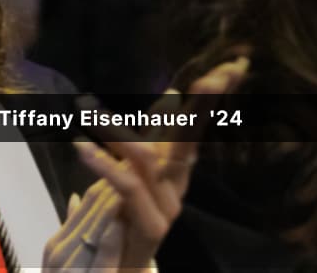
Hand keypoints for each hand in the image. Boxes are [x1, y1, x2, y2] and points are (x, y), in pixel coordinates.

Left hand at [42, 57, 249, 270]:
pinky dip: (103, 164)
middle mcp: (177, 184)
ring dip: (119, 131)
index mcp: (175, 167)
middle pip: (191, 139)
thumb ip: (147, 135)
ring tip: (86, 110)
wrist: (119, 268)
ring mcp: (167, 205)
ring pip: (150, 159)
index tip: (234, 65)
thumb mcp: (132, 166)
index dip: (214, 97)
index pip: (196, 125)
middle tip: (211, 77)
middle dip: (202, 108)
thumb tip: (170, 94)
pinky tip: (81, 147)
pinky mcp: (150, 225)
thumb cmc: (123, 215)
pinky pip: (128, 187)